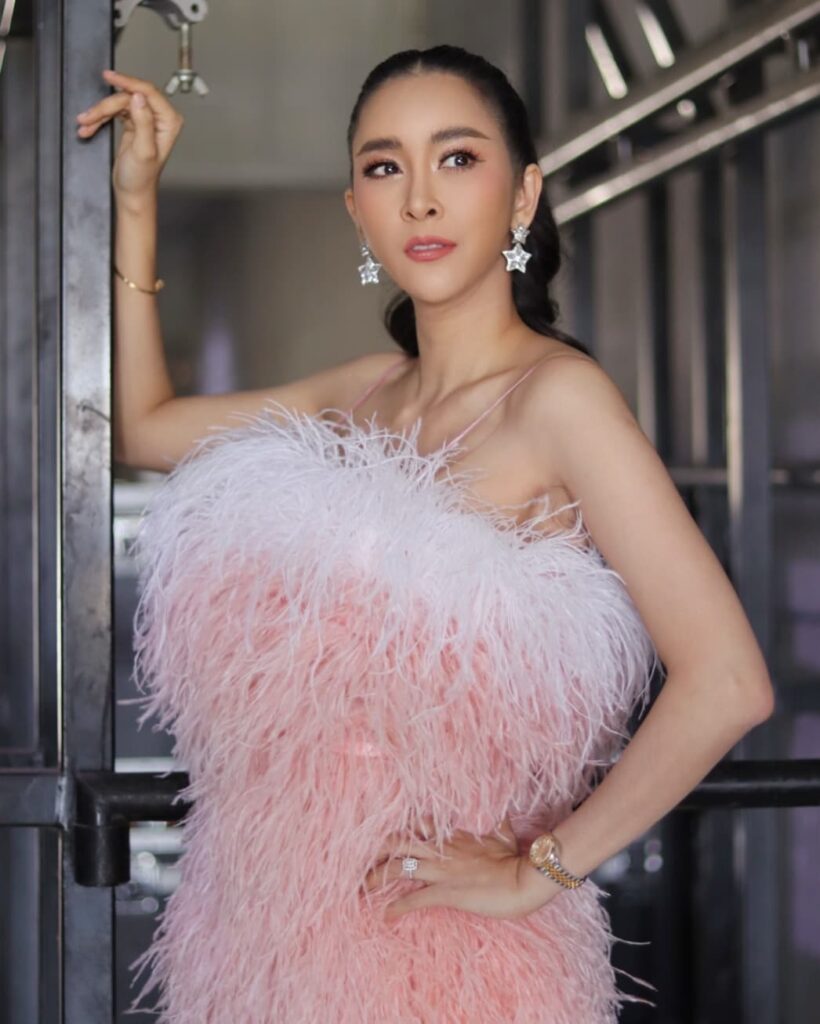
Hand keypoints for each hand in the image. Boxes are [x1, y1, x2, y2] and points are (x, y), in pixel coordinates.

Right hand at [75, 69, 184, 204]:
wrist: (132, 192)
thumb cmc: (141, 178)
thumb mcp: (143, 150)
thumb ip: (144, 122)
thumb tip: (139, 98)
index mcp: (168, 122)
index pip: (148, 92)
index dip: (127, 82)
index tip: (110, 76)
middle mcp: (159, 118)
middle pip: (129, 97)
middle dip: (106, 106)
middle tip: (89, 115)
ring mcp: (145, 119)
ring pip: (118, 103)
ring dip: (99, 113)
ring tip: (85, 123)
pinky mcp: (133, 123)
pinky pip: (113, 112)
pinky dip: (100, 118)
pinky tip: (89, 126)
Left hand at [361, 814, 561, 921]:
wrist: (525, 878)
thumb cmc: (516, 857)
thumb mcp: (504, 835)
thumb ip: (497, 825)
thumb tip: (503, 817)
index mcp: (453, 835)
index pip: (417, 824)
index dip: (397, 829)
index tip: (381, 834)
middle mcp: (442, 849)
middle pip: (398, 842)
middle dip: (376, 850)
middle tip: (359, 859)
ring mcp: (442, 870)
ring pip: (399, 868)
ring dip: (377, 878)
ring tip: (361, 887)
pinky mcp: (447, 893)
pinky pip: (414, 899)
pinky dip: (397, 907)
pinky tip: (386, 915)